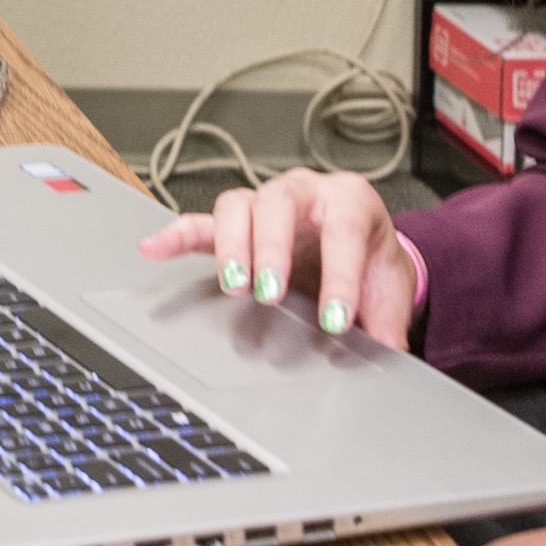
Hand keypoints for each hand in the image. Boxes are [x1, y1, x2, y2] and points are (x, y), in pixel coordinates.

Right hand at [135, 167, 414, 344]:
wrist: (362, 249)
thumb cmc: (371, 259)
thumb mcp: (389, 288)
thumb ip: (390, 320)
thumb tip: (391, 353)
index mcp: (350, 200)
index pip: (343, 230)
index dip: (339, 276)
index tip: (335, 319)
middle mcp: (304, 192)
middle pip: (279, 203)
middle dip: (272, 248)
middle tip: (270, 293)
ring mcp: (265, 203)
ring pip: (238, 206)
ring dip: (232, 246)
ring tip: (233, 285)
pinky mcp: (234, 224)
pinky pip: (199, 223)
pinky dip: (175, 235)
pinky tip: (154, 249)